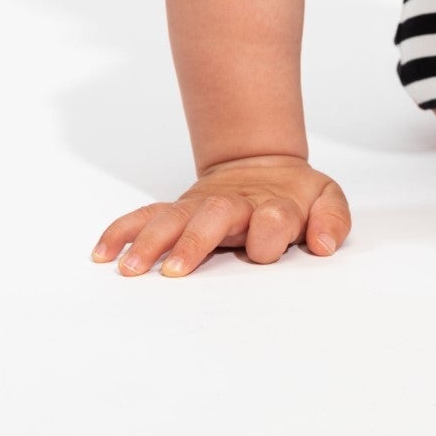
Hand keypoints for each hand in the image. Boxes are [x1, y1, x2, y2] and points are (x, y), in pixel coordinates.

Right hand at [89, 154, 351, 276]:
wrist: (262, 165)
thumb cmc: (294, 195)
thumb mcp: (326, 198)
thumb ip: (332, 219)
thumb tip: (324, 244)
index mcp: (273, 205)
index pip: (273, 219)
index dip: (272, 231)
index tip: (266, 242)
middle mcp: (233, 206)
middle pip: (214, 217)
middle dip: (194, 242)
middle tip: (174, 270)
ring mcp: (202, 208)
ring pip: (173, 219)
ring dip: (150, 241)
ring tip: (130, 268)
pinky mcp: (179, 211)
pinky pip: (146, 216)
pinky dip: (123, 230)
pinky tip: (103, 252)